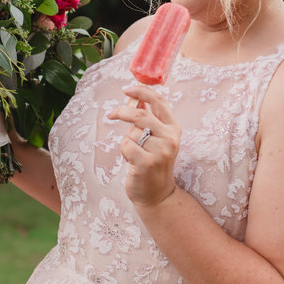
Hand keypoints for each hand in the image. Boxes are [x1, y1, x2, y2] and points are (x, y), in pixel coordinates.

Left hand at [107, 85, 180, 206]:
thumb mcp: (155, 139)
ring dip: (127, 142)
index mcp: (173, 128)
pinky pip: (126, 146)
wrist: (157, 194)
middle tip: (111, 114)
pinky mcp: (147, 163)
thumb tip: (136, 99)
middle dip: (121, 112)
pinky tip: (132, 162)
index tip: (126, 89)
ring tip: (135, 154)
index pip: (159, 101)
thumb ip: (148, 119)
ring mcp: (160, 151)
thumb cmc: (152, 163)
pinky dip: (124, 152)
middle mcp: (170, 138)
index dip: (142, 92)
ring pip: (131, 133)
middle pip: (140, 114)